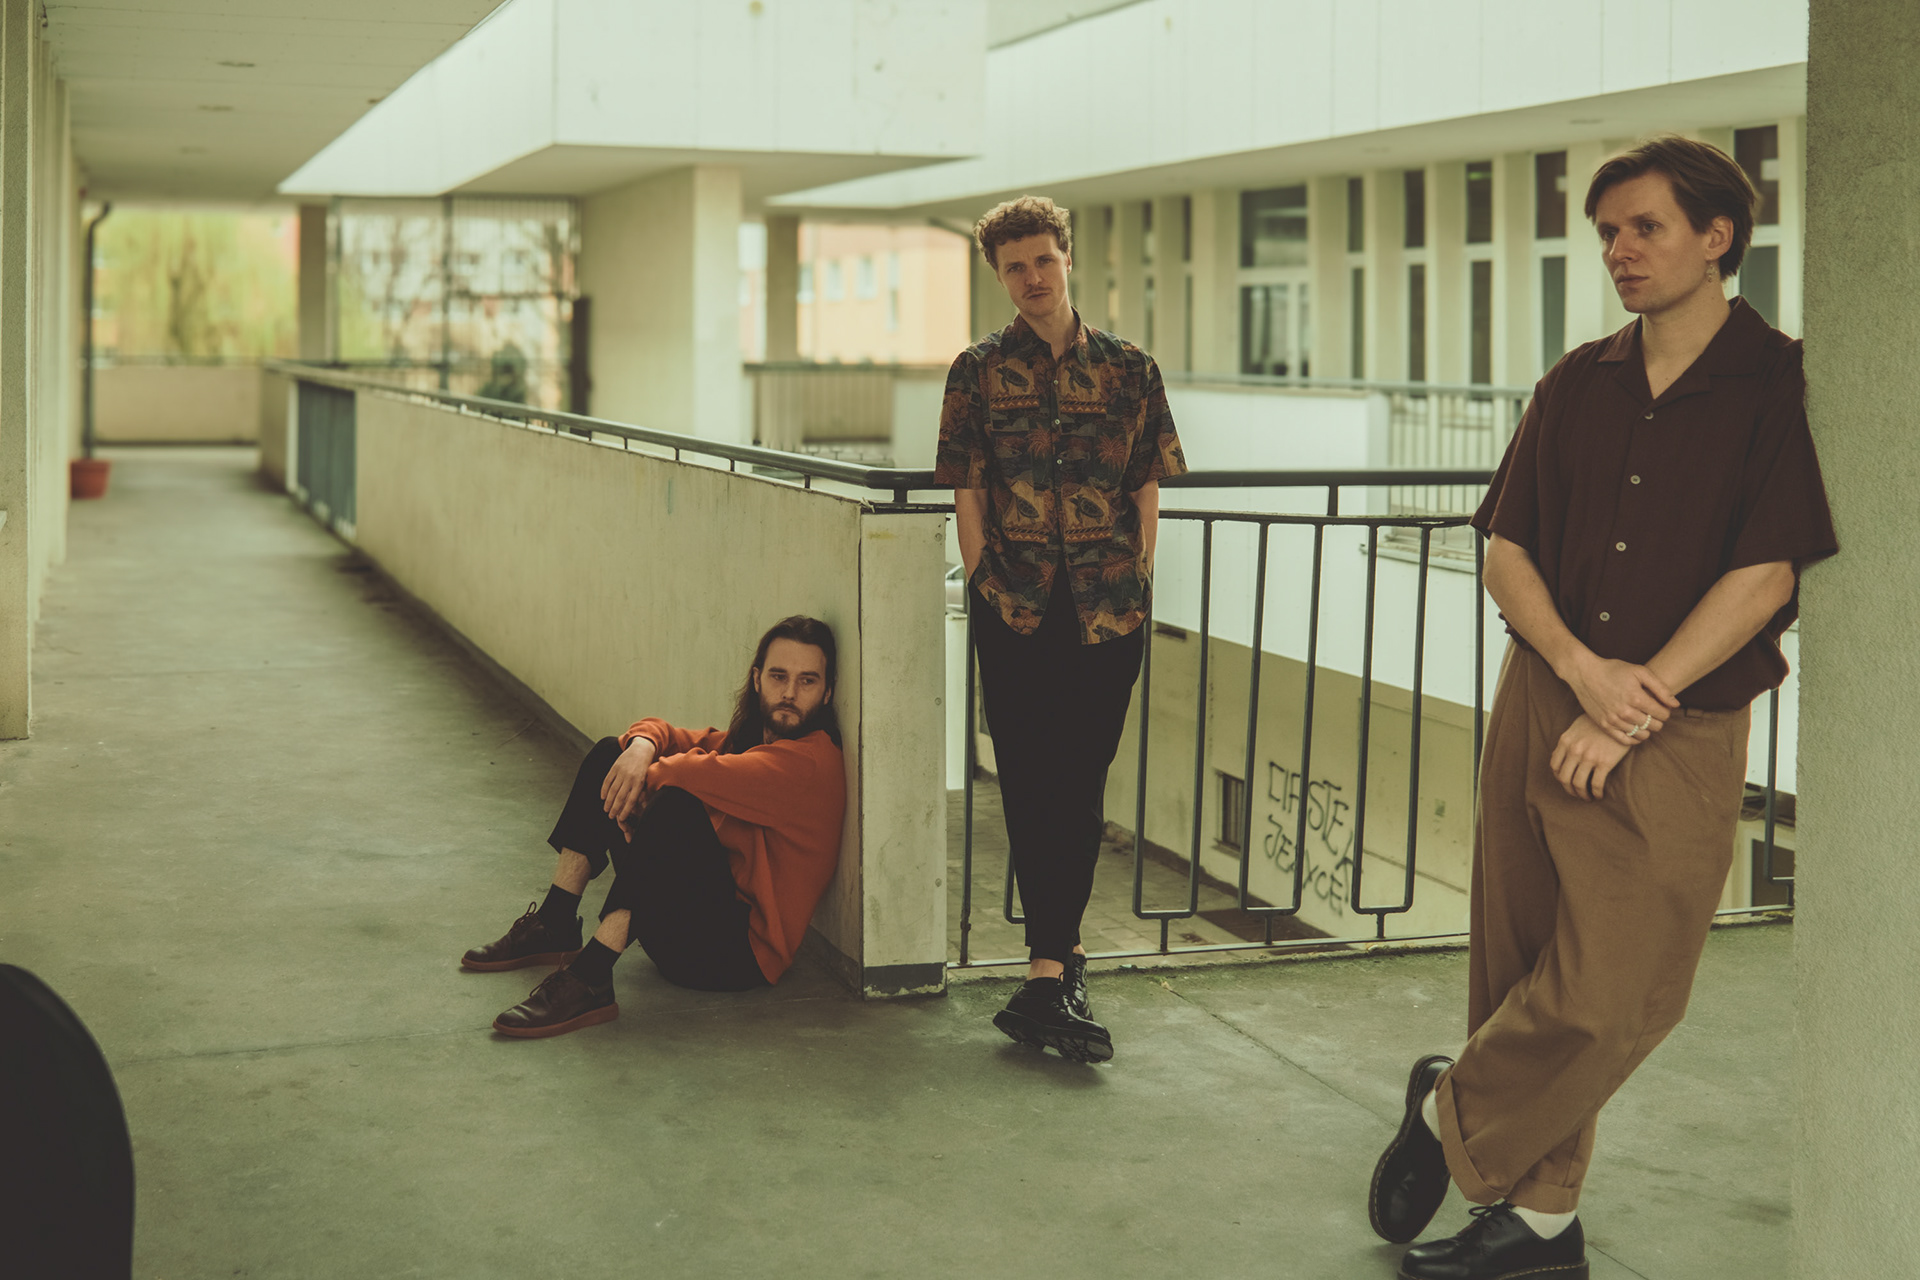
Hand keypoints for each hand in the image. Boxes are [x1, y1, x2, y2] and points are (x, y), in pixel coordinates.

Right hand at [601, 738, 656, 837]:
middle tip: (610, 817)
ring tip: (606, 809)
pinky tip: (602, 797)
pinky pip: (607, 781)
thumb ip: (641, 792)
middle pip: (620, 797)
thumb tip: (639, 808)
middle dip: (614, 808)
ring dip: (608, 801)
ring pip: (612, 790)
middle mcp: (630, 778)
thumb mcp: (646, 780)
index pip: (631, 800)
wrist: (641, 750)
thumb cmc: (645, 768)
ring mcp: (621, 772)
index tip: (620, 818)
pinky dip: (604, 790)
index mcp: (639, 782)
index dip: (625, 810)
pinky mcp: (615, 767)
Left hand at [1549, 714, 1633, 800]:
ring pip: (1578, 784)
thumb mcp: (1577, 727)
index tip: (1567, 782)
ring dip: (1582, 795)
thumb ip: (1568, 741)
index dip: (1560, 778)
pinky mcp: (1605, 762)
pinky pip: (1596, 784)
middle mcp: (1574, 750)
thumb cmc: (1599, 722)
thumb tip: (1559, 755)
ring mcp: (1589, 756)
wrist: (1621, 717)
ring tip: (1588, 797)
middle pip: (1564, 778)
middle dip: (1570, 790)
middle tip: (1577, 794)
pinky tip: (1599, 795)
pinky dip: (1596, 793)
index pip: (1555, 766)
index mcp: (1565, 741)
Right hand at [1564, 653, 1678, 743]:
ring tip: (1645, 721)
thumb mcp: (1640, 672)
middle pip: (1654, 726)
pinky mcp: (1604, 725)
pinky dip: (1634, 739)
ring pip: (1641, 734)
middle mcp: (1625, 711)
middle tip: (1654, 714)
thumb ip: (1660, 688)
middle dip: (1658, 720)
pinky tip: (1637, 732)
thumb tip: (1675, 705)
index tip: (1662, 706)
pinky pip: (1625, 740)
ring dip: (1647, 730)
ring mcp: (1613, 720)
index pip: (1663, 714)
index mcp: (1636, 697)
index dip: (1666, 711)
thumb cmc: (1613, 669)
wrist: (1585, 673)